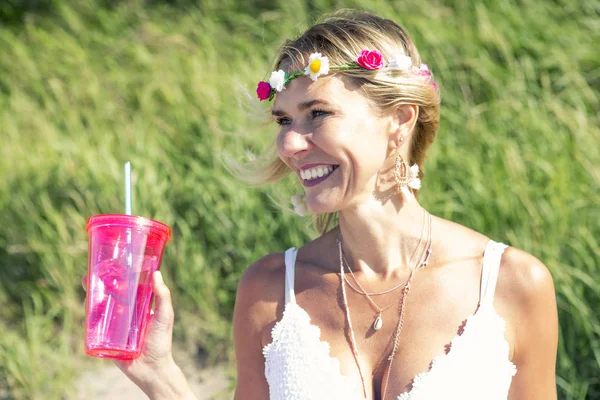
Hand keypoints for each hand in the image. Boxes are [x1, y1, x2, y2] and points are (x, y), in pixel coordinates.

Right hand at [82, 271, 194, 398]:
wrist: (153, 369)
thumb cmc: (161, 341)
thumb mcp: (165, 316)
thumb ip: (163, 297)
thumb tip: (157, 274)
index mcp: (137, 306)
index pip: (123, 288)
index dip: (114, 277)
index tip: (106, 265)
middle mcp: (123, 314)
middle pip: (106, 297)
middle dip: (95, 287)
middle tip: (88, 279)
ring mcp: (113, 327)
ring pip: (97, 311)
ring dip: (89, 302)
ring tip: (86, 295)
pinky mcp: (105, 341)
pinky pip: (93, 330)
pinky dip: (87, 322)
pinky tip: (85, 315)